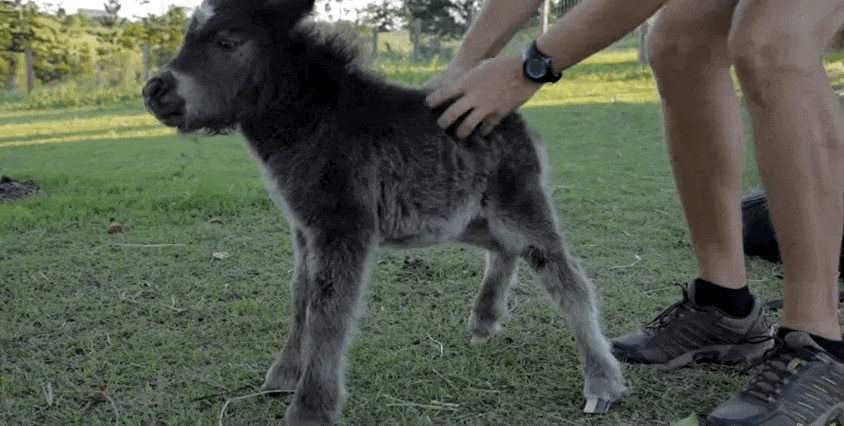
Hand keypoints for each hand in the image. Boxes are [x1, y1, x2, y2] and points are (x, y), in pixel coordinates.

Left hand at [426, 54, 541, 137]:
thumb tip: (459, 88)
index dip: (434, 100)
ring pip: (468, 124)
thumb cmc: (501, 65)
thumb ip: (469, 79)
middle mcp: (474, 96)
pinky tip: (482, 133)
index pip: (444, 93)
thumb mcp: (481, 68)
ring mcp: (486, 106)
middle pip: (452, 113)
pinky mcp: (498, 113)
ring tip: (459, 135)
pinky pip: (487, 126)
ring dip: (461, 131)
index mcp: (468, 82)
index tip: (428, 104)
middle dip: (443, 121)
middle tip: (440, 125)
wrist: (524, 70)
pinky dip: (483, 130)